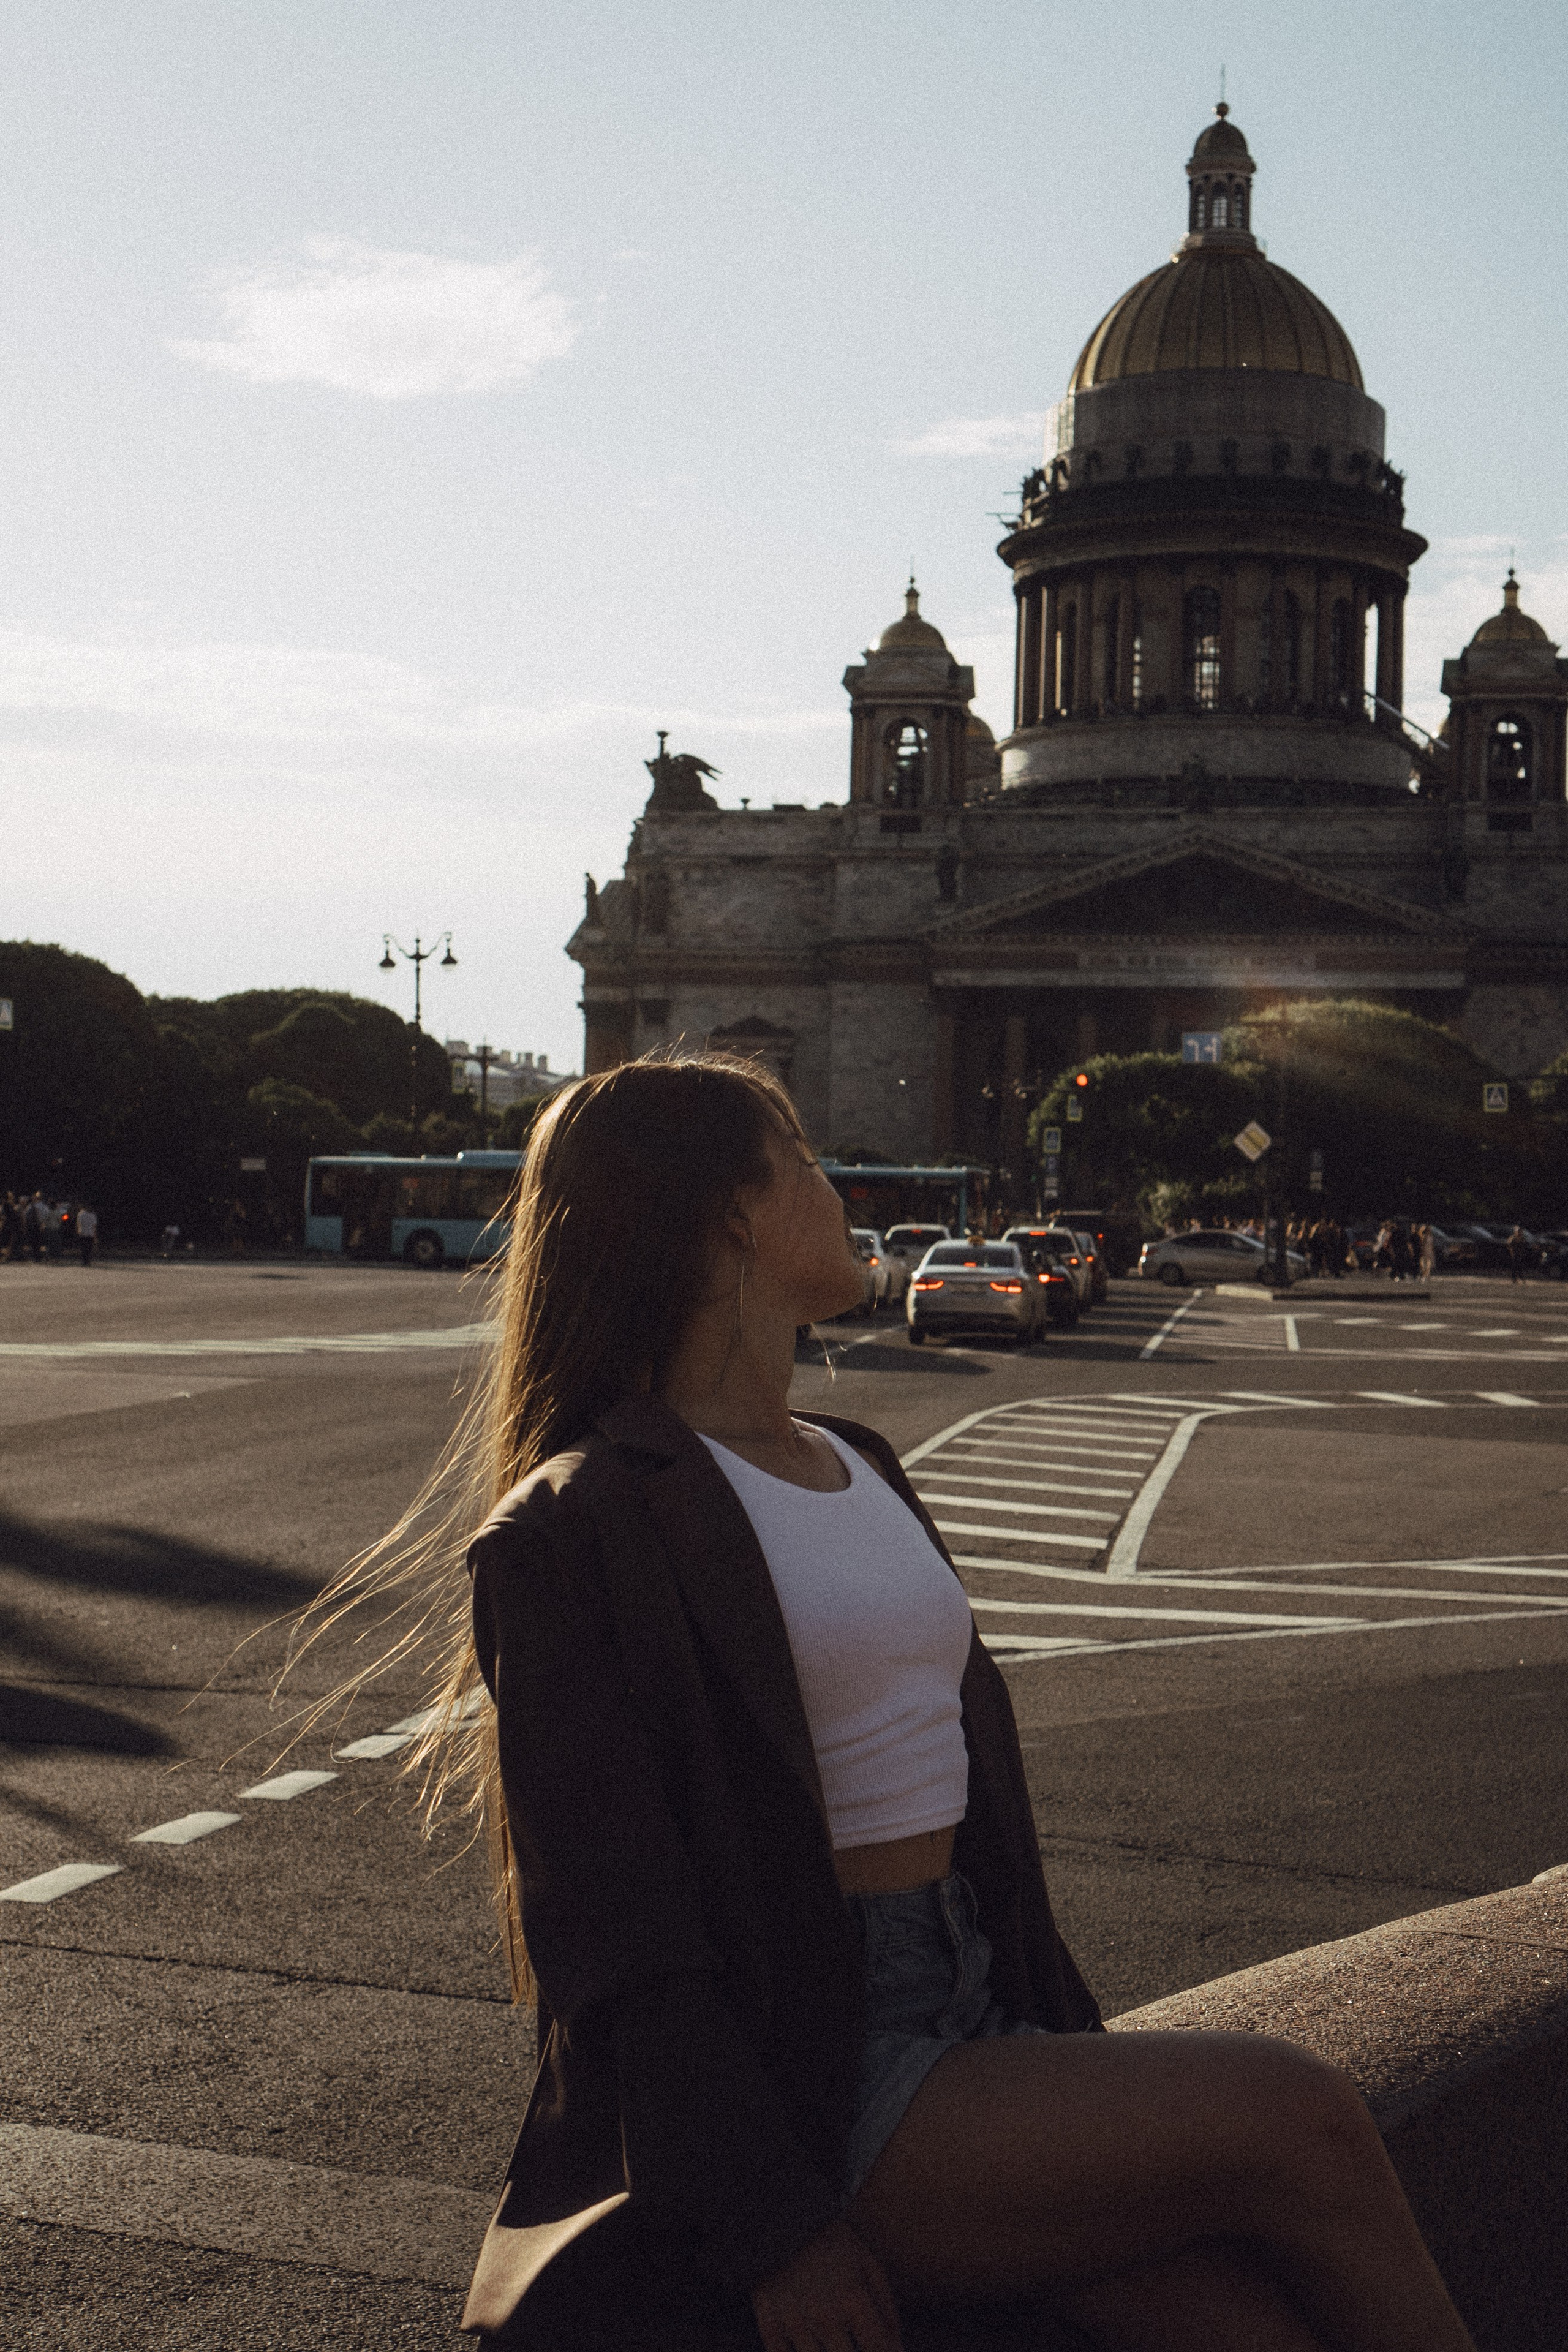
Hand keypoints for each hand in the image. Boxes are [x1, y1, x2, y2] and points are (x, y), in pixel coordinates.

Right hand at [751, 2217, 902, 2351]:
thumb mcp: (867, 2262)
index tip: (877, 2344)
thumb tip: (897, 2347)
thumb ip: (886, 2307)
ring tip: (828, 2333)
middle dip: (854, 2350)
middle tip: (848, 2336)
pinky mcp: (769, 2325)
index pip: (877, 2348)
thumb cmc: (831, 2244)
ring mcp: (795, 2322)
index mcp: (852, 2297)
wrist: (781, 2222)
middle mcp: (825, 2314)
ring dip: (826, 2350)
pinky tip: (807, 2337)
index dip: (883, 2350)